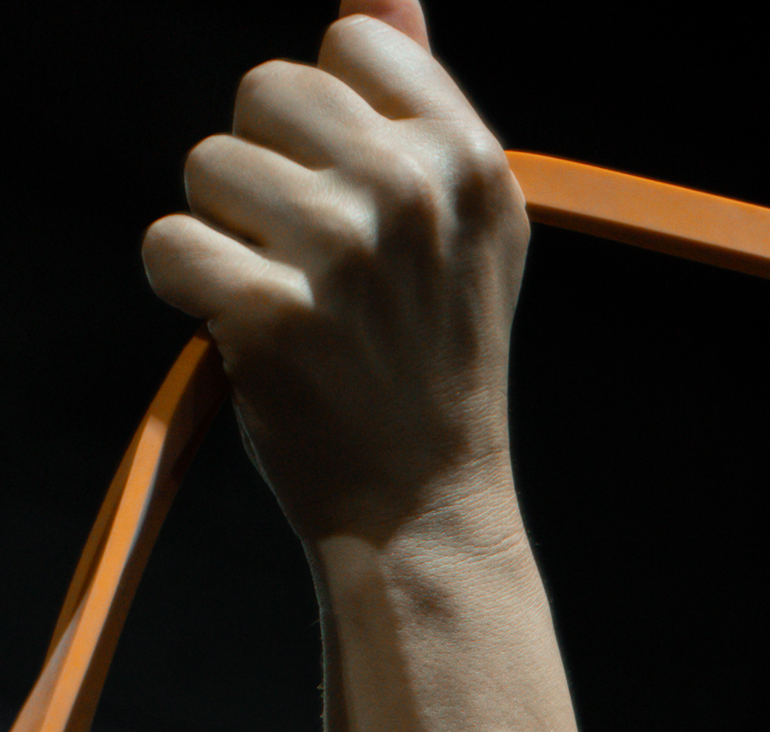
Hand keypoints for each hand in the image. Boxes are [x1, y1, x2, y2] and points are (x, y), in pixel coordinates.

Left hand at [141, 2, 525, 552]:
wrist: (426, 514)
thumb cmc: (430, 361)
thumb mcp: (459, 224)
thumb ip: (417, 94)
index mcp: (469, 161)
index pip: (347, 43)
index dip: (328, 121)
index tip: (360, 203)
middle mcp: (412, 195)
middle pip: (265, 89)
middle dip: (267, 169)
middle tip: (317, 266)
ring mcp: (343, 256)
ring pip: (208, 164)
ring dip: (224, 232)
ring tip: (287, 303)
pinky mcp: (272, 315)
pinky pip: (168, 243)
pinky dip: (185, 291)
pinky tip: (245, 336)